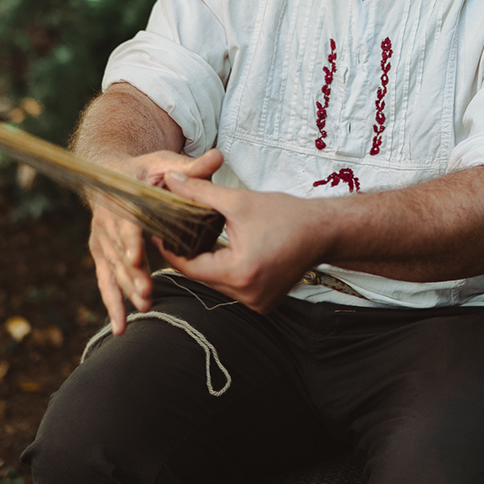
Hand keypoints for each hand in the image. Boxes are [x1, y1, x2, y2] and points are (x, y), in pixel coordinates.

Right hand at [89, 148, 222, 332]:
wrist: (109, 174)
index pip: (125, 221)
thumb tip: (218, 157)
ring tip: (144, 305)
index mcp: (122, 198)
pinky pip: (106, 281)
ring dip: (125, 289)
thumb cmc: (143, 169)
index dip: (129, 238)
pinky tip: (121, 328)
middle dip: (131, 273)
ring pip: (112, 269)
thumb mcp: (164, 162)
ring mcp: (102, 240)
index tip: (136, 255)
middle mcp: (106, 221)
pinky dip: (112, 304)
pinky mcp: (102, 255)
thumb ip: (191, 167)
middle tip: (146, 292)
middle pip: (118, 251)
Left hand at [159, 174, 334, 311]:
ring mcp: (257, 303)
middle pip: (202, 276)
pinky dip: (226, 271)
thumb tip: (171, 180)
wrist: (324, 231)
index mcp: (239, 273)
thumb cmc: (287, 215)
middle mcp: (247, 295)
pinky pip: (233, 288)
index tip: (159, 232)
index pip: (188, 266)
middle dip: (189, 253)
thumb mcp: (239, 200)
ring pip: (216, 283)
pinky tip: (226, 252)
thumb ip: (200, 191)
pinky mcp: (263, 304)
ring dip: (208, 262)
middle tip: (177, 231)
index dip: (170, 249)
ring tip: (199, 239)